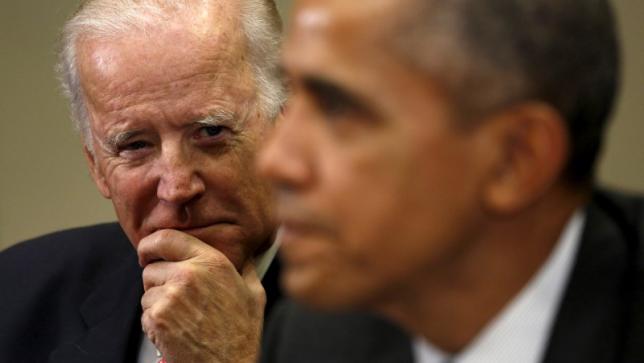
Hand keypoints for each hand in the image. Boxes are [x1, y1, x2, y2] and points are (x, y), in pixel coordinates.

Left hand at [138, 229, 265, 362]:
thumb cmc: (241, 334)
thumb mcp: (254, 294)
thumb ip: (245, 268)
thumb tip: (246, 254)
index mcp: (212, 262)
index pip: (167, 237)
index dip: (151, 244)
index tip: (148, 252)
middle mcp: (189, 274)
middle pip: (152, 267)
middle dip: (158, 281)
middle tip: (176, 299)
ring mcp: (171, 296)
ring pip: (147, 292)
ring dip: (157, 304)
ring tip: (182, 318)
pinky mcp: (157, 318)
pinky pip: (146, 313)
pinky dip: (155, 324)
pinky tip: (176, 331)